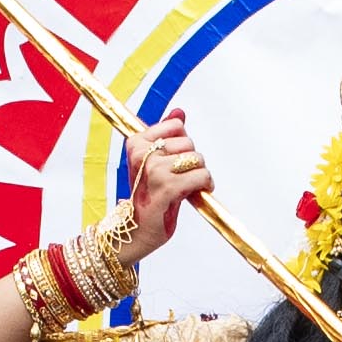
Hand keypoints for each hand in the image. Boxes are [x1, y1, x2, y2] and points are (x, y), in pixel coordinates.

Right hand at [126, 108, 212, 256]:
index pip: (176, 125)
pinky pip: (201, 176)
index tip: (174, 161)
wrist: (136, 230)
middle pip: (189, 142)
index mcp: (136, 142)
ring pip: (197, 159)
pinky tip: (195, 193)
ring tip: (186, 187)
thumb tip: (179, 111)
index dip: (182, 144)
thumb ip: (166, 134)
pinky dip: (205, 184)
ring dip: (199, 174)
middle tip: (180, 178)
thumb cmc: (148, 195)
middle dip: (191, 161)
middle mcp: (142, 154)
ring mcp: (154, 171)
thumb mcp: (154, 160)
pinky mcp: (167, 188)